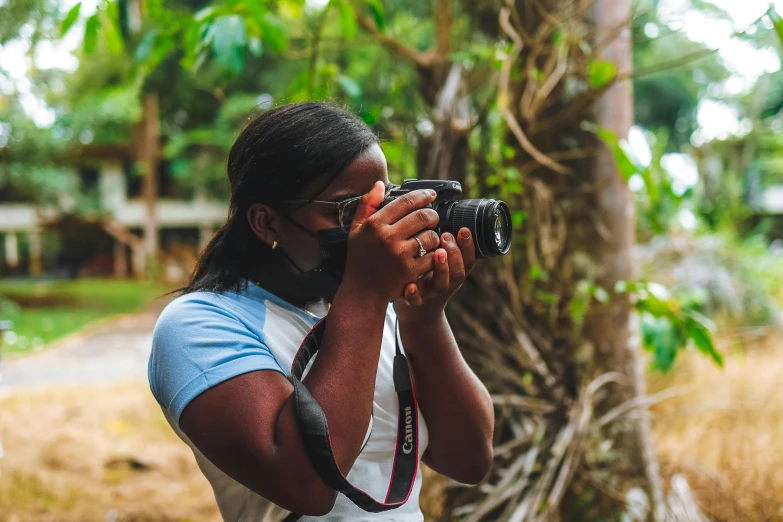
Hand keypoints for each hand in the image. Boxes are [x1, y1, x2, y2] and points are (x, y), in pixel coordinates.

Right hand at [341, 181, 441, 302]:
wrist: (362, 291)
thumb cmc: (359, 258)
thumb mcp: (356, 229)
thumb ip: (367, 205)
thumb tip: (379, 184)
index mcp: (375, 224)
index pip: (406, 202)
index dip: (423, 195)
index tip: (431, 195)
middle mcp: (388, 237)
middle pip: (423, 216)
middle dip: (433, 215)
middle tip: (433, 218)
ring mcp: (400, 255)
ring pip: (431, 236)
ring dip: (434, 236)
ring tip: (429, 238)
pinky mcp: (410, 271)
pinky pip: (432, 256)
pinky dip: (434, 255)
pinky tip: (428, 254)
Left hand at [394, 227, 476, 322]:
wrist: (414, 310)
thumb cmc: (423, 274)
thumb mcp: (435, 256)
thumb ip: (438, 238)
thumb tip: (435, 208)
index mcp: (453, 269)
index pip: (469, 257)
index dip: (469, 245)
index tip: (464, 229)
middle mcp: (447, 281)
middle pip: (459, 270)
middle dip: (456, 253)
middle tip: (447, 236)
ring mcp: (431, 292)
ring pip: (442, 284)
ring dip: (442, 269)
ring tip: (438, 253)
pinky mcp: (416, 302)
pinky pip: (416, 301)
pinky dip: (414, 295)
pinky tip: (410, 286)